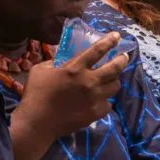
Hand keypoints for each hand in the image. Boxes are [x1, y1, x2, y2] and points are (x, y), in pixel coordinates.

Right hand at [14, 32, 129, 140]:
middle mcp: (89, 81)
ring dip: (114, 80)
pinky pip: (108, 104)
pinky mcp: (95, 113)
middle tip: (124, 57)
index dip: (109, 41)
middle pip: (115, 68)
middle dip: (122, 60)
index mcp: (75, 68)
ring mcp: (94, 98)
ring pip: (115, 86)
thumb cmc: (35, 94)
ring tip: (111, 79)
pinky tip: (100, 100)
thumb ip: (54, 62)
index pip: (97, 50)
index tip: (117, 36)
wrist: (37, 123)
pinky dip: (105, 101)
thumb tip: (63, 59)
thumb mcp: (40, 70)